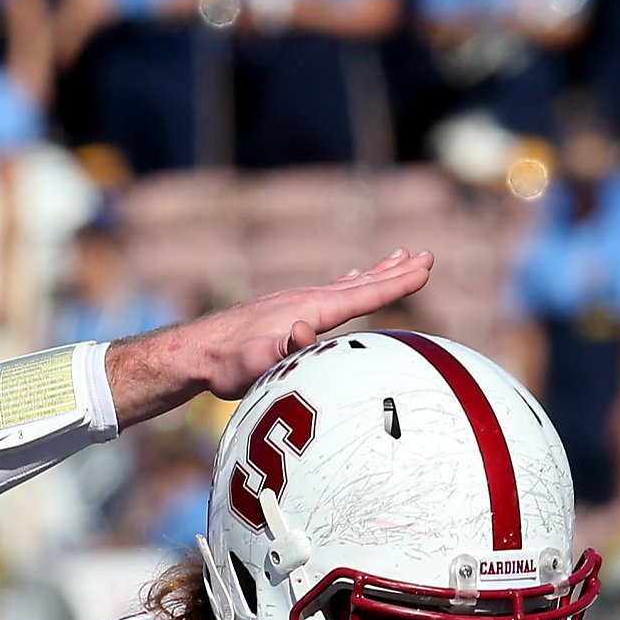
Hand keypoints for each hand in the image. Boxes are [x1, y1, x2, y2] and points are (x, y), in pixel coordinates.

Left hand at [105, 248, 433, 428]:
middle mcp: (304, 300)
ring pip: (346, 284)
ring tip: (399, 257)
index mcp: (307, 311)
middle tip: (426, 255)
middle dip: (394, 271)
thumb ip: (279, 349)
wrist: (193, 352)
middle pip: (360, 283)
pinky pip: (329, 292)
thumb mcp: (253, 363)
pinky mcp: (285, 311)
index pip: (360, 295)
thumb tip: (303, 331)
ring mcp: (295, 303)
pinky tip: (352, 279)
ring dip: (376, 272)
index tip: (424, 268)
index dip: (394, 284)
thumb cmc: (225, 364)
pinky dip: (349, 283)